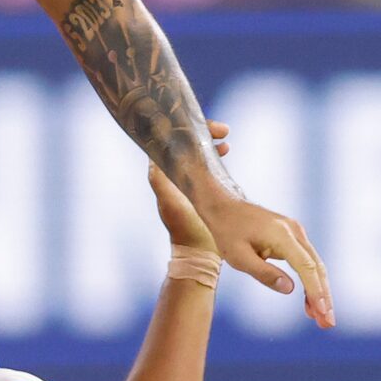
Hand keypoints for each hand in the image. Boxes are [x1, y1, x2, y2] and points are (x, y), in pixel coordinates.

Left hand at [149, 121, 228, 253]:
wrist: (200, 252)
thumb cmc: (184, 227)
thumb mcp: (169, 201)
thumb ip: (160, 179)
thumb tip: (153, 153)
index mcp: (166, 175)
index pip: (172, 142)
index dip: (186, 129)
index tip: (205, 127)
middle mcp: (176, 175)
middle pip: (187, 145)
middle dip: (204, 134)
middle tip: (223, 131)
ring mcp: (191, 182)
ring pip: (199, 154)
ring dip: (211, 144)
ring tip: (226, 143)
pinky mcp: (205, 189)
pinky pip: (208, 166)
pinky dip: (216, 158)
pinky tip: (226, 155)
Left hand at [192, 185, 334, 327]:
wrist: (224, 206)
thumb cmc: (228, 231)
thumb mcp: (239, 257)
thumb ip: (264, 274)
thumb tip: (290, 289)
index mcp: (283, 235)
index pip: (306, 267)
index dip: (315, 291)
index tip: (322, 312)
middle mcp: (295, 232)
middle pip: (317, 267)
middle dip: (324, 297)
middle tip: (328, 323)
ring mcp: (296, 233)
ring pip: (315, 266)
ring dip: (319, 292)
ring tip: (320, 319)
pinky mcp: (293, 237)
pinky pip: (307, 261)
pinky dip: (310, 282)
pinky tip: (309, 302)